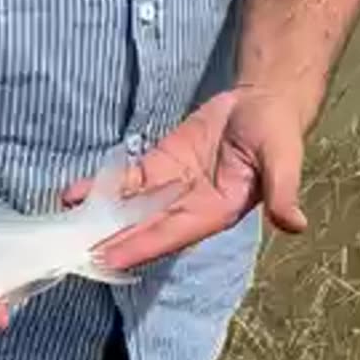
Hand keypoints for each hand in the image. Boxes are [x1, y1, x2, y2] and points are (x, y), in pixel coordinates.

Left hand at [62, 85, 308, 270]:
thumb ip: (283, 192)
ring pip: (129, 208)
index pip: (172, 233)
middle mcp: (188, 206)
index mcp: (216, 211)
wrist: (263, 101)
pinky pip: (127, 180)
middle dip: (109, 240)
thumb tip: (296, 225)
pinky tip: (74, 194)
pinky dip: (101, 187)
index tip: (109, 257)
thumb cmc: (276, 131)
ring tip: (63, 228)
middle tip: (72, 253)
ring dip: (98, 218)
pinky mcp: (159, 165)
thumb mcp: (283, 158)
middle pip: (143, 228)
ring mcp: (171, 187)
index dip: (140, 245)